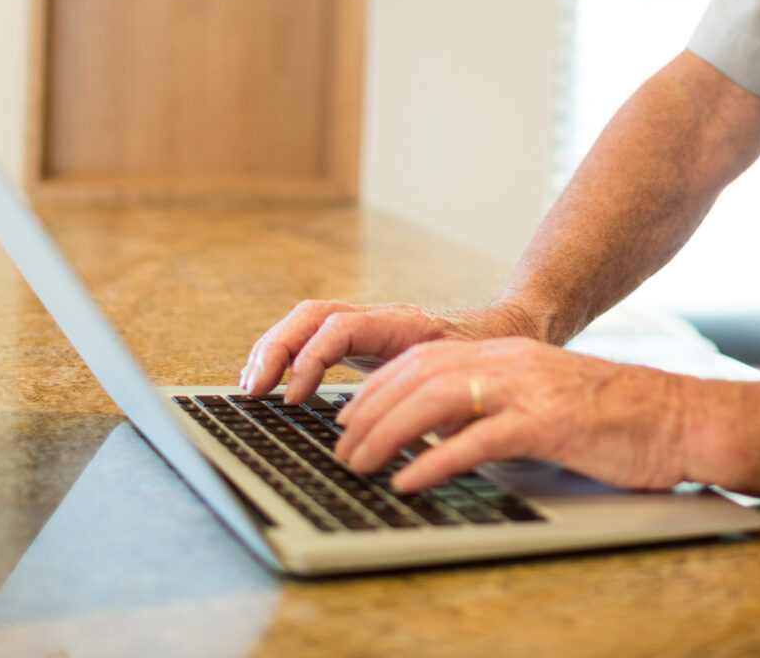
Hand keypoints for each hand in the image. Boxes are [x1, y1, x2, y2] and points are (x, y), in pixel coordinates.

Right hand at [240, 299, 540, 402]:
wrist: (507, 333)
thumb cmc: (490, 363)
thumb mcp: (468, 385)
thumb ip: (440, 408)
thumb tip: (412, 443)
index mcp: (402, 324)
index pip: (341, 327)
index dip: (311, 360)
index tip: (296, 398)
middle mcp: (378, 318)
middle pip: (313, 315)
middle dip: (276, 348)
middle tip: (254, 389)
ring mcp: (367, 326)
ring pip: (308, 322)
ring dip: (274, 349)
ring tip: (251, 386)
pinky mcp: (362, 342)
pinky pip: (315, 336)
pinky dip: (288, 355)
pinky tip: (273, 385)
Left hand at [332, 337, 697, 492]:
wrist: (681, 417)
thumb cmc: (618, 420)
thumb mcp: (546, 401)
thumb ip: (499, 409)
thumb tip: (444, 437)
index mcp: (510, 354)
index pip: (424, 360)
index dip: (379, 387)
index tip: (349, 417)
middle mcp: (514, 362)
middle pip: (420, 374)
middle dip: (370, 410)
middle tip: (341, 447)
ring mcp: (531, 389)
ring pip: (438, 399)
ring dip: (388, 432)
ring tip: (359, 464)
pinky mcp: (549, 423)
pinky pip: (479, 439)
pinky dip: (436, 460)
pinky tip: (410, 481)